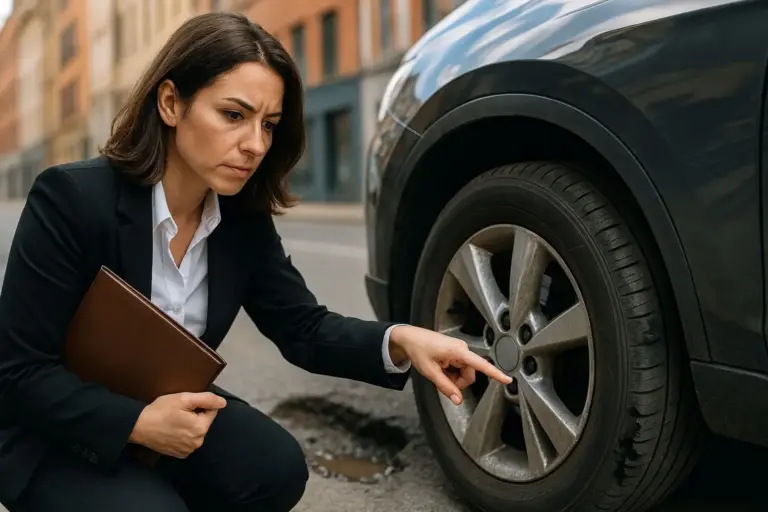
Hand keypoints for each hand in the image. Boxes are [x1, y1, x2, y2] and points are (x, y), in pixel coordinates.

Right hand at [129, 392, 226, 458]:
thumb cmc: (161, 410)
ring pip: (196, 431)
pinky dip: (183, 435)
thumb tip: (223, 403)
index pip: (212, 411)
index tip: (186, 406)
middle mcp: (198, 442)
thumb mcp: (184, 399)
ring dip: (189, 425)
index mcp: (201, 428)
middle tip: (178, 412)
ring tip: (174, 421)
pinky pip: (188, 441)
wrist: (138, 426)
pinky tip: (172, 430)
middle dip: (195, 415)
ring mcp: (188, 450)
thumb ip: (206, 399)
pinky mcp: (180, 454)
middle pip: (204, 422)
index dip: (200, 405)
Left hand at [390, 325, 511, 404]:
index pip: (480, 365)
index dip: (495, 373)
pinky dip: (451, 372)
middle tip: (440, 378)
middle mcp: (462, 349)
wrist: (409, 338)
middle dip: (457, 382)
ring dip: (453, 378)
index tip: (507, 380)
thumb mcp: (430, 372)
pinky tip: (441, 367)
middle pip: (469, 375)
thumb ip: (446, 387)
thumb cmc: (418, 350)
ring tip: (439, 371)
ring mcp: (460, 350)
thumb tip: (458, 400)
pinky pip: (459, 368)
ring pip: (464, 373)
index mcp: (458, 352)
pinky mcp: (456, 352)